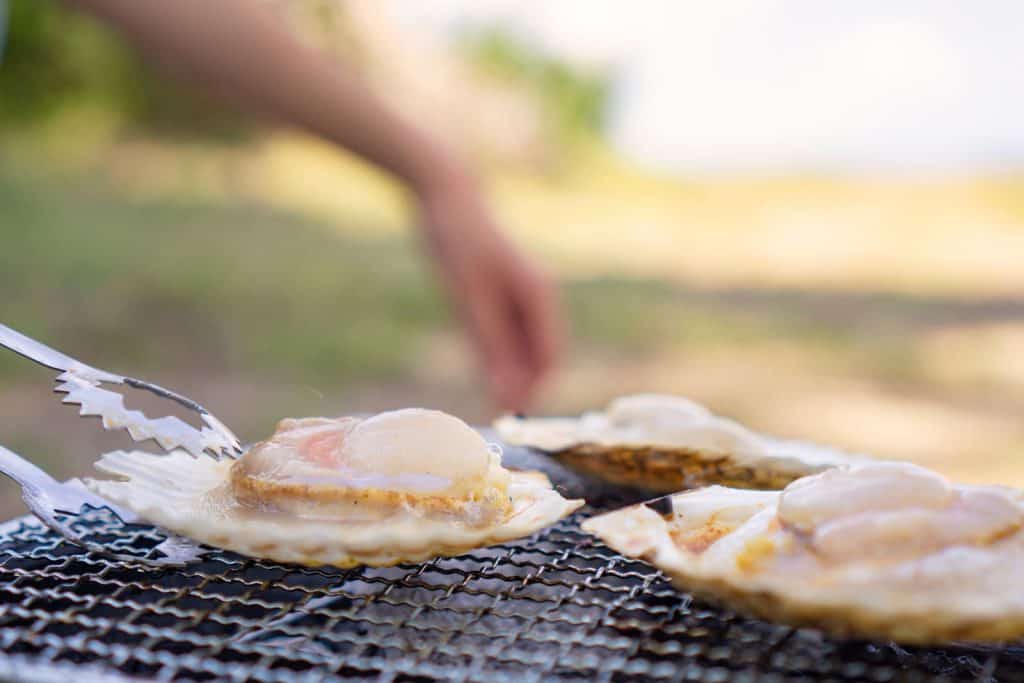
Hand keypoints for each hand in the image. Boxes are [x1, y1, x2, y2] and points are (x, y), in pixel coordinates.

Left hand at [414, 171, 562, 411]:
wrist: (444, 197)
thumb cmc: (460, 244)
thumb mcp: (471, 299)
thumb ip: (490, 347)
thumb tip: (507, 394)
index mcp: (541, 297)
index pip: (551, 358)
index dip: (534, 389)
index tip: (509, 414)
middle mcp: (537, 299)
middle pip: (538, 356)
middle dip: (521, 384)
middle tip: (492, 410)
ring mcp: (518, 297)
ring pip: (519, 348)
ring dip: (505, 372)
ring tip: (483, 394)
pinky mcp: (497, 295)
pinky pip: (501, 335)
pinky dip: (491, 354)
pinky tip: (475, 366)